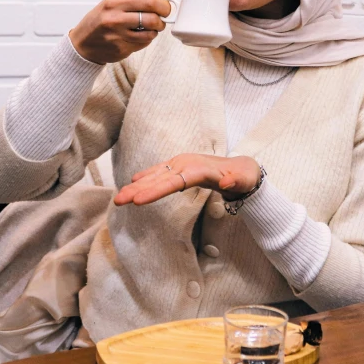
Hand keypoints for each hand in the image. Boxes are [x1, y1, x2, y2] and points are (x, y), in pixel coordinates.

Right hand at [69, 0, 171, 63]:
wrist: (82, 43)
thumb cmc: (99, 21)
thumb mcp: (115, 4)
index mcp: (114, 4)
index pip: (148, 2)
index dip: (163, 5)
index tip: (166, 7)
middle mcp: (115, 19)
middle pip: (152, 19)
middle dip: (161, 20)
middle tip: (160, 20)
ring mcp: (118, 36)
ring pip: (150, 34)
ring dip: (154, 31)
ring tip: (149, 28)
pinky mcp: (121, 50)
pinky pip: (143, 44)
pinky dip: (145, 40)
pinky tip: (138, 36)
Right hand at [114, 154, 261, 205]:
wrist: (242, 166)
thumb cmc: (243, 177)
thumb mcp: (244, 181)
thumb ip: (235, 182)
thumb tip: (227, 184)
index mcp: (198, 169)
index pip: (174, 181)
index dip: (156, 191)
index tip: (139, 201)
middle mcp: (186, 163)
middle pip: (160, 178)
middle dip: (138, 190)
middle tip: (119, 200)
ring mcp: (182, 163)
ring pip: (156, 175)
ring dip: (137, 185)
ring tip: (120, 196)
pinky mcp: (180, 166)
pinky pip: (160, 171)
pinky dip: (146, 177)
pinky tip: (133, 181)